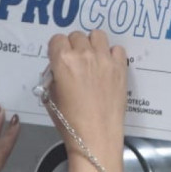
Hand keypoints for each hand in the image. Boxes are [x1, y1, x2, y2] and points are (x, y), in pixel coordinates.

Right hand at [45, 30, 127, 165]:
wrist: (96, 136)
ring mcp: (104, 59)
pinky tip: (107, 67)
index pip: (57, 39)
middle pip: (76, 36)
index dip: (56, 49)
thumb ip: (53, 77)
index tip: (59, 59)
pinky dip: (111, 54)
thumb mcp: (50, 97)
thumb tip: (58, 69)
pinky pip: (117, 49)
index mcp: (63, 60)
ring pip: (97, 35)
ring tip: (92, 59)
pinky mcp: (121, 67)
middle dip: (73, 46)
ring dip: (92, 44)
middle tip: (76, 63)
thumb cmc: (69, 121)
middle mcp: (84, 54)